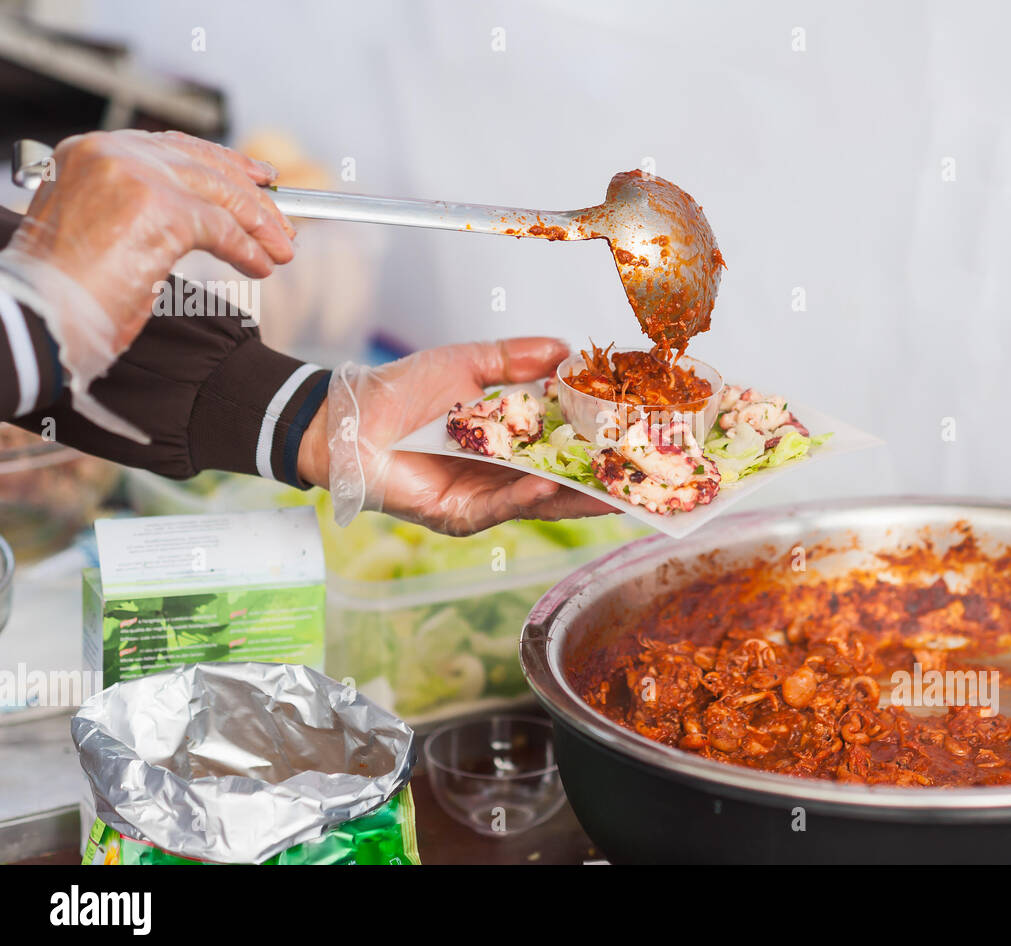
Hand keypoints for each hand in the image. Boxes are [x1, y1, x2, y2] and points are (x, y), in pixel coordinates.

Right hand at [0, 130, 295, 438]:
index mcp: (90, 151)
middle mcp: (111, 153)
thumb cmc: (62, 286)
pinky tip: (260, 265)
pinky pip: (221, 228)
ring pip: (219, 195)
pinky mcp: (158, 211)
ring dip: (258, 226)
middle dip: (252, 199)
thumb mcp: (98, 226)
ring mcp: (135, 177)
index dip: (223, 162)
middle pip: (204, 167)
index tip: (259, 178)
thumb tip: (200, 213)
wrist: (36, 314)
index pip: (173, 147)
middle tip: (283, 224)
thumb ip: (138, 204)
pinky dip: (247, 249)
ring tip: (281, 251)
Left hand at [297, 337, 618, 535]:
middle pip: (565, 482)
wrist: (346, 417)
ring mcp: (484, 498)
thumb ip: (514, 359)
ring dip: (576, 497)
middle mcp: (504, 474)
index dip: (601, 443)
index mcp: (511, 441)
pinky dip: (524, 499)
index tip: (638, 434)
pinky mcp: (458, 515)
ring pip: (540, 501)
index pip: (567, 446)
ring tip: (615, 490)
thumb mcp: (466, 363)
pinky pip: (499, 508)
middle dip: (605, 481)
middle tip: (647, 475)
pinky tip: (548, 488)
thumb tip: (564, 348)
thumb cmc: (400, 391)